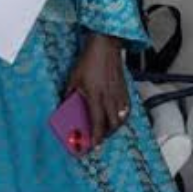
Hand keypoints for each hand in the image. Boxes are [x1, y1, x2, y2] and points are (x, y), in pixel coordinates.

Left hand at [64, 34, 131, 148]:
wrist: (105, 45)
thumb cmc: (89, 60)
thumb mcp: (73, 79)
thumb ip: (70, 95)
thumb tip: (66, 107)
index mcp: (96, 96)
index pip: (97, 123)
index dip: (96, 137)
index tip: (93, 146)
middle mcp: (109, 97)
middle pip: (112, 124)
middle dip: (106, 135)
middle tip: (99, 139)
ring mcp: (119, 93)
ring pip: (122, 118)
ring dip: (115, 127)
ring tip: (108, 130)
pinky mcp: (124, 88)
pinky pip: (126, 108)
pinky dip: (122, 116)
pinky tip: (117, 116)